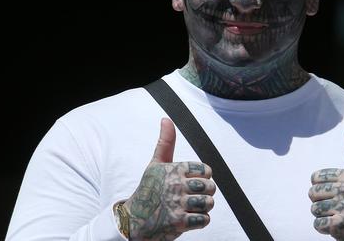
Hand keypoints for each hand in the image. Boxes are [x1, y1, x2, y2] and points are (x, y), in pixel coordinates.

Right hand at [123, 118, 215, 239]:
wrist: (133, 220)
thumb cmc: (149, 189)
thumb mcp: (155, 164)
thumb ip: (165, 142)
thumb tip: (166, 119)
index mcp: (174, 169)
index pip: (205, 170)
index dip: (203, 177)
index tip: (194, 181)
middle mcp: (176, 185)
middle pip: (210, 187)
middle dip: (205, 193)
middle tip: (194, 195)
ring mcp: (178, 204)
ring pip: (208, 203)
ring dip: (203, 207)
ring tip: (192, 206)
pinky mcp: (179, 223)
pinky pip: (204, 219)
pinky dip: (200, 220)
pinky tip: (189, 218)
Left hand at [309, 128, 343, 240]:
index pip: (316, 177)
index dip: (321, 186)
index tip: (334, 191)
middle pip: (313, 193)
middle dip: (321, 201)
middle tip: (336, 206)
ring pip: (315, 209)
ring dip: (323, 216)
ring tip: (338, 215)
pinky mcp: (341, 225)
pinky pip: (318, 224)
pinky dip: (324, 228)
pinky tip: (337, 226)